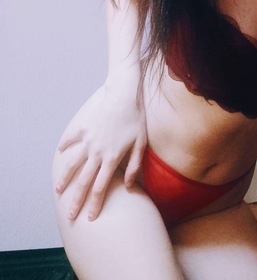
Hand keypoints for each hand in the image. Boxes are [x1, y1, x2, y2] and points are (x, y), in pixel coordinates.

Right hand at [55, 85, 146, 220]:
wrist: (124, 95)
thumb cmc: (136, 119)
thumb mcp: (141, 143)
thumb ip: (135, 166)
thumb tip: (129, 186)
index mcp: (112, 158)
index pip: (101, 188)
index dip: (95, 204)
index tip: (90, 218)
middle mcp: (97, 152)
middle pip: (84, 182)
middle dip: (76, 201)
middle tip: (70, 215)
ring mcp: (88, 140)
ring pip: (72, 164)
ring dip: (64, 179)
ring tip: (58, 191)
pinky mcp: (82, 128)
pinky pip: (70, 140)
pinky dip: (64, 146)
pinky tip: (60, 153)